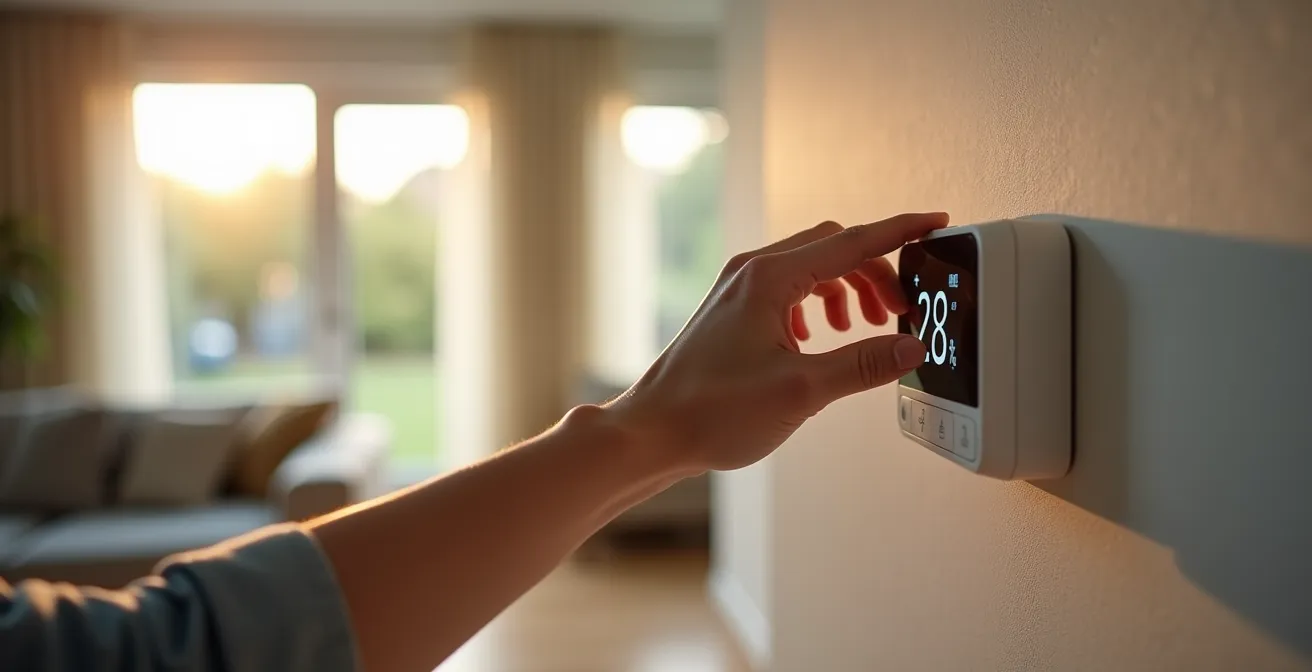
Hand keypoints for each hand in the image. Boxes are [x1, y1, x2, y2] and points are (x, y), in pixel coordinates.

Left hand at [609, 213, 947, 472]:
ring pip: (811, 268)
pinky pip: (788, 289)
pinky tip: (818, 340)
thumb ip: (862, 365)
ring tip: (864, 329)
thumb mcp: (801, 391)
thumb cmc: (711, 411)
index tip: (934, 223)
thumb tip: (910, 349)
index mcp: (770, 278)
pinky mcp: (731, 311)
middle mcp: (752, 272)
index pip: (852, 241)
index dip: (899, 232)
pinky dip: (816, 304)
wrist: (652, 432)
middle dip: (875, 273)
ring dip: (847, 290)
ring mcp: (738, 290)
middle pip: (834, 249)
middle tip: (901, 312)